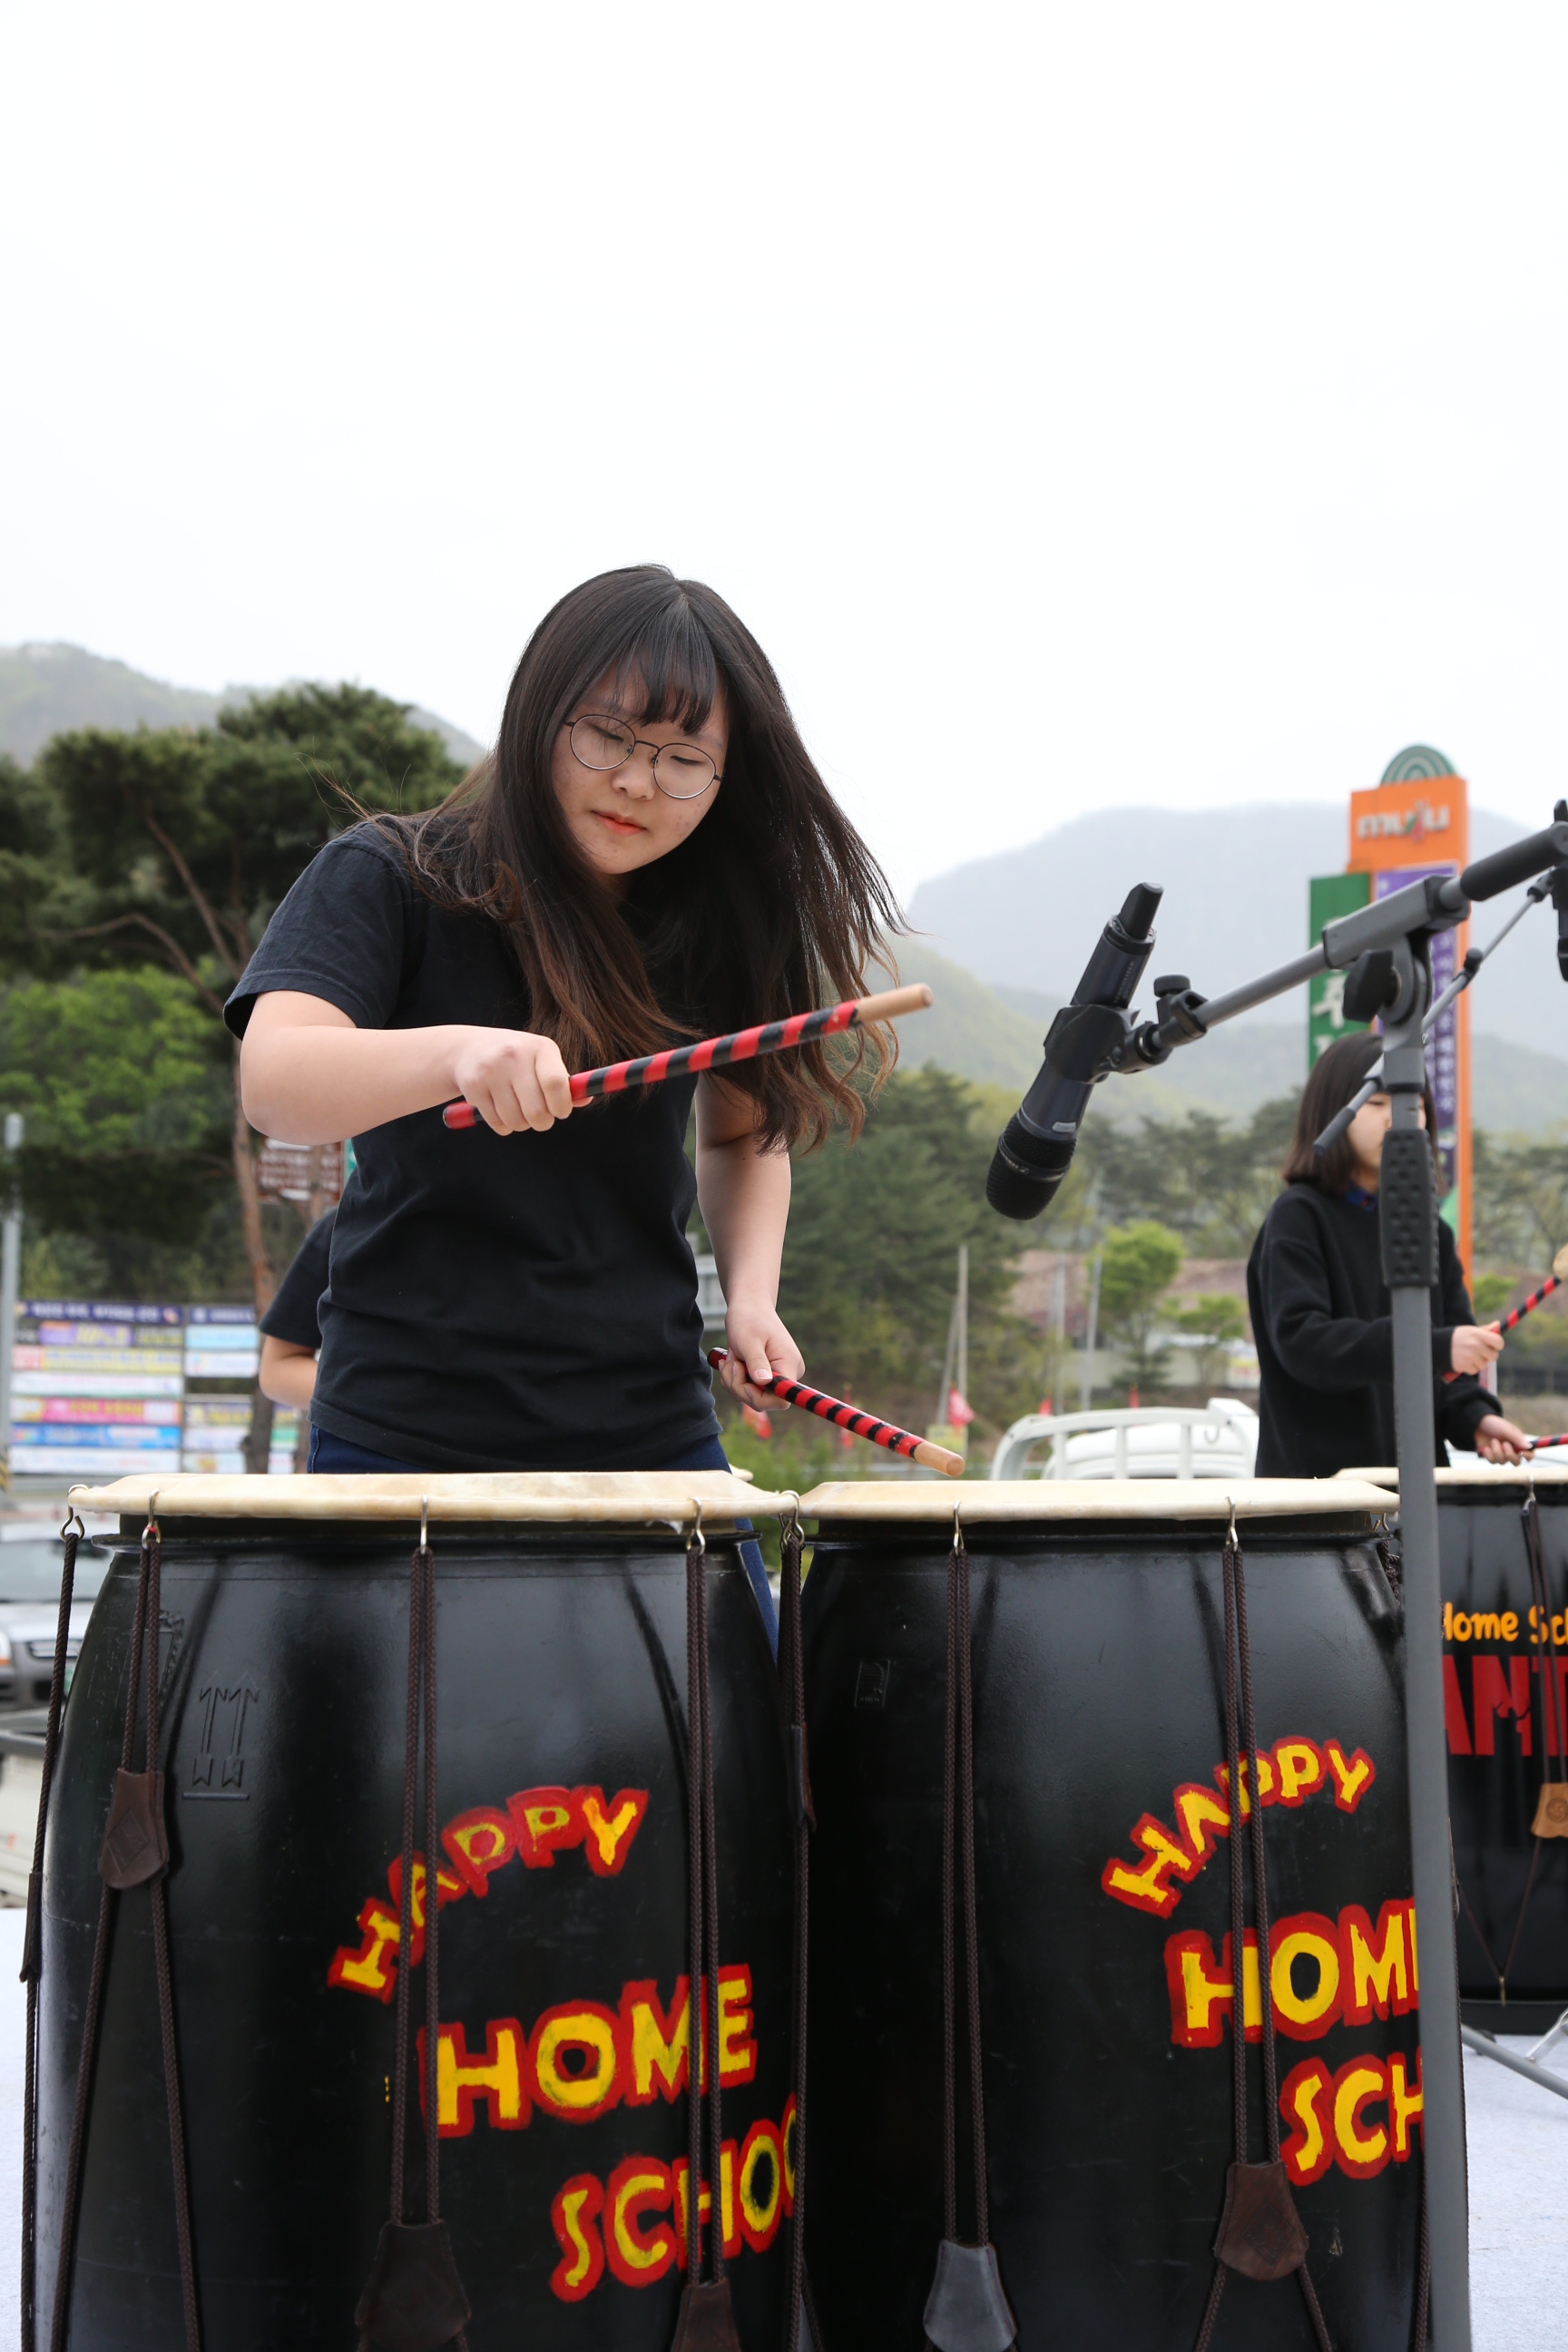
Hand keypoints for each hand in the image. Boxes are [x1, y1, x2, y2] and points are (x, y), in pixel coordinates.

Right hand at [450, 1027, 573, 1133]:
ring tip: (518, 1109)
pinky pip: (497, 1123)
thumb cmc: (518, 1059)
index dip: (562, 1106)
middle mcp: (514, 1055)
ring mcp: (491, 1070)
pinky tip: (500, 1109)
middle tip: (540, 1118)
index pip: (556, 1083)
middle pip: (537, 1111)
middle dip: (542, 1122)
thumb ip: (563, 1082)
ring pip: (516, 1121)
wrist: (469, 1048)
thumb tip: (586, 1098)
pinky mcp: (473, 1086)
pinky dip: (503, 1125)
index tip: (561, 1112)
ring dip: (521, 1124)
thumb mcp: (542, 1060)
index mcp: (540, 1048)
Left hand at [718, 1297, 803, 1409]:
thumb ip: (756, 1362)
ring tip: (731, 1357)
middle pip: (763, 1401)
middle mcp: (788, 1374)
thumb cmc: (749, 1319)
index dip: (758, 1398)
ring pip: (751, 1396)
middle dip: (739, 1386)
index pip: (781, 1400)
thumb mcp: (749, 1340)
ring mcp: (777, 1376)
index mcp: (789, 1365)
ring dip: (734, 1380)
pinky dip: (734, 1379)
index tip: (743, 1382)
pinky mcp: (766, 1376)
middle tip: (730, 1362)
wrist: (749, 1306)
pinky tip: (732, 1360)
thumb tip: (763, 1383)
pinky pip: (747, 1389)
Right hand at [1450, 1324, 1504, 1376]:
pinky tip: (1465, 1361)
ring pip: (1485, 1364)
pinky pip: (1475, 1370)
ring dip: (1479, 1362)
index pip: (1499, 1342)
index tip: (1493, 1346)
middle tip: (1481, 1352)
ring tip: (1470, 1356)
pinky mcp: (1465, 1365)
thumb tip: (1497, 1324)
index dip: (1497, 1345)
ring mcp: (1470, 1356)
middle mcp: (1475, 1345)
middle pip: (1494, 1356)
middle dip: (1488, 1355)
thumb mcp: (1471, 1330)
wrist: (1439, 1345)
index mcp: (1478, 1334)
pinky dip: (1471, 1367)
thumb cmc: (1458, 1337)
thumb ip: (1485, 1330)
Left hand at [1475, 1413, 1531, 1464]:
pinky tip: (1486, 1447)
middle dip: (1510, 1455)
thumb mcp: (1506, 1429)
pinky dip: (1489, 1454)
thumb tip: (1529, 1447)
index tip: (1523, 1453)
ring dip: (1497, 1451)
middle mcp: (1512, 1451)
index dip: (1529, 1456)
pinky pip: (1492, 1461)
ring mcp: (1501, 1455)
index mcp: (1519, 1443)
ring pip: (1503, 1462)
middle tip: (1504, 1444)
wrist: (1478, 1424)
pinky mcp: (1491, 1457)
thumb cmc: (1495, 1424)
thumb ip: (1517, 1438)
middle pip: (1516, 1463)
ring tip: (1493, 1440)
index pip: (1529, 1454)